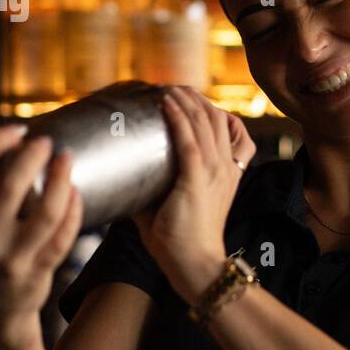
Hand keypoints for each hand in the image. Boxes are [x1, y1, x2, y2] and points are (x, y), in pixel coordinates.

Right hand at [0, 125, 82, 348]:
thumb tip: (11, 137)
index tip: (16, 130)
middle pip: (8, 188)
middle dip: (31, 158)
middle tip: (45, 143)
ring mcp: (9, 261)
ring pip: (45, 214)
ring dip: (60, 181)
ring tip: (66, 161)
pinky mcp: (35, 275)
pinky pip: (62, 238)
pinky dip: (72, 211)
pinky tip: (75, 193)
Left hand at [132, 87, 255, 303]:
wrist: (195, 263)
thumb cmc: (180, 239)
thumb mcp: (175, 202)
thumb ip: (156, 184)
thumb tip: (123, 172)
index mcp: (225, 172)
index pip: (224, 127)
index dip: (206, 107)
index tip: (184, 96)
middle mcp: (224, 168)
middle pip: (213, 118)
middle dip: (192, 97)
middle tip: (171, 86)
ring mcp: (214, 173)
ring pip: (203, 123)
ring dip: (183, 101)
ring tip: (166, 88)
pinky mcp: (198, 180)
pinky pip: (189, 142)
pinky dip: (178, 119)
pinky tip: (166, 105)